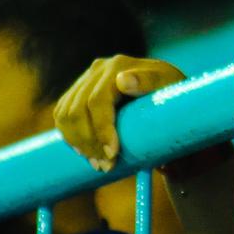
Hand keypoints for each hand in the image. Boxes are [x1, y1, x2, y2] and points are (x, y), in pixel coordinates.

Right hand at [54, 55, 185, 171]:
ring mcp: (86, 79)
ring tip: (98, 163)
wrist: (164, 89)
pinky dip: (70, 136)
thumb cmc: (171, 91)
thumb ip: (150, 81)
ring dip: (78, 143)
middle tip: (107, 167)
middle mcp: (98, 69)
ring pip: (65, 115)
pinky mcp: (78, 91)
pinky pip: (62, 115)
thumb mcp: (169, 85)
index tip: (112, 154)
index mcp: (118, 66)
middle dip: (90, 143)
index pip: (97, 101)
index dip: (101, 130)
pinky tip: (85, 152)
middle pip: (77, 111)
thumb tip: (123, 81)